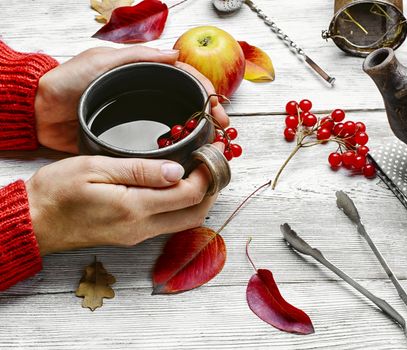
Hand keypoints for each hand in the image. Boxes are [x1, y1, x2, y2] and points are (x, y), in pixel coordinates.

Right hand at [26, 144, 223, 254]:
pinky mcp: (131, 235)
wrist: (33, 221)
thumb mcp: (95, 169)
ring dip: (200, 197)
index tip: (214, 149)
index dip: (209, 171)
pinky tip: (178, 184)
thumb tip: (179, 171)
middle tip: (214, 161)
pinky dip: (183, 204)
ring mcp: (137, 235)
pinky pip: (169, 222)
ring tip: (201, 169)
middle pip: (196, 213)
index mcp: (134, 208)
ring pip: (186, 220)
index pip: (190, 194)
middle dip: (212, 187)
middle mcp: (141, 227)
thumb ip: (140, 171)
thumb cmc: (56, 191)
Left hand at [35, 46, 228, 152]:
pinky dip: (179, 146)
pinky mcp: (132, 138)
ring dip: (199, 130)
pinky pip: (161, 141)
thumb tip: (175, 54)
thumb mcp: (103, 60)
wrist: (42, 110)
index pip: (185, 78)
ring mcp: (142, 117)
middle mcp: (147, 95)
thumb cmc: (69, 81)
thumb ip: (137, 56)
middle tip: (222, 128)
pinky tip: (190, 153)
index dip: (205, 90)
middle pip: (188, 102)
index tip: (217, 105)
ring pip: (178, 122)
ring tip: (213, 141)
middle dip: (209, 112)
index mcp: (144, 74)